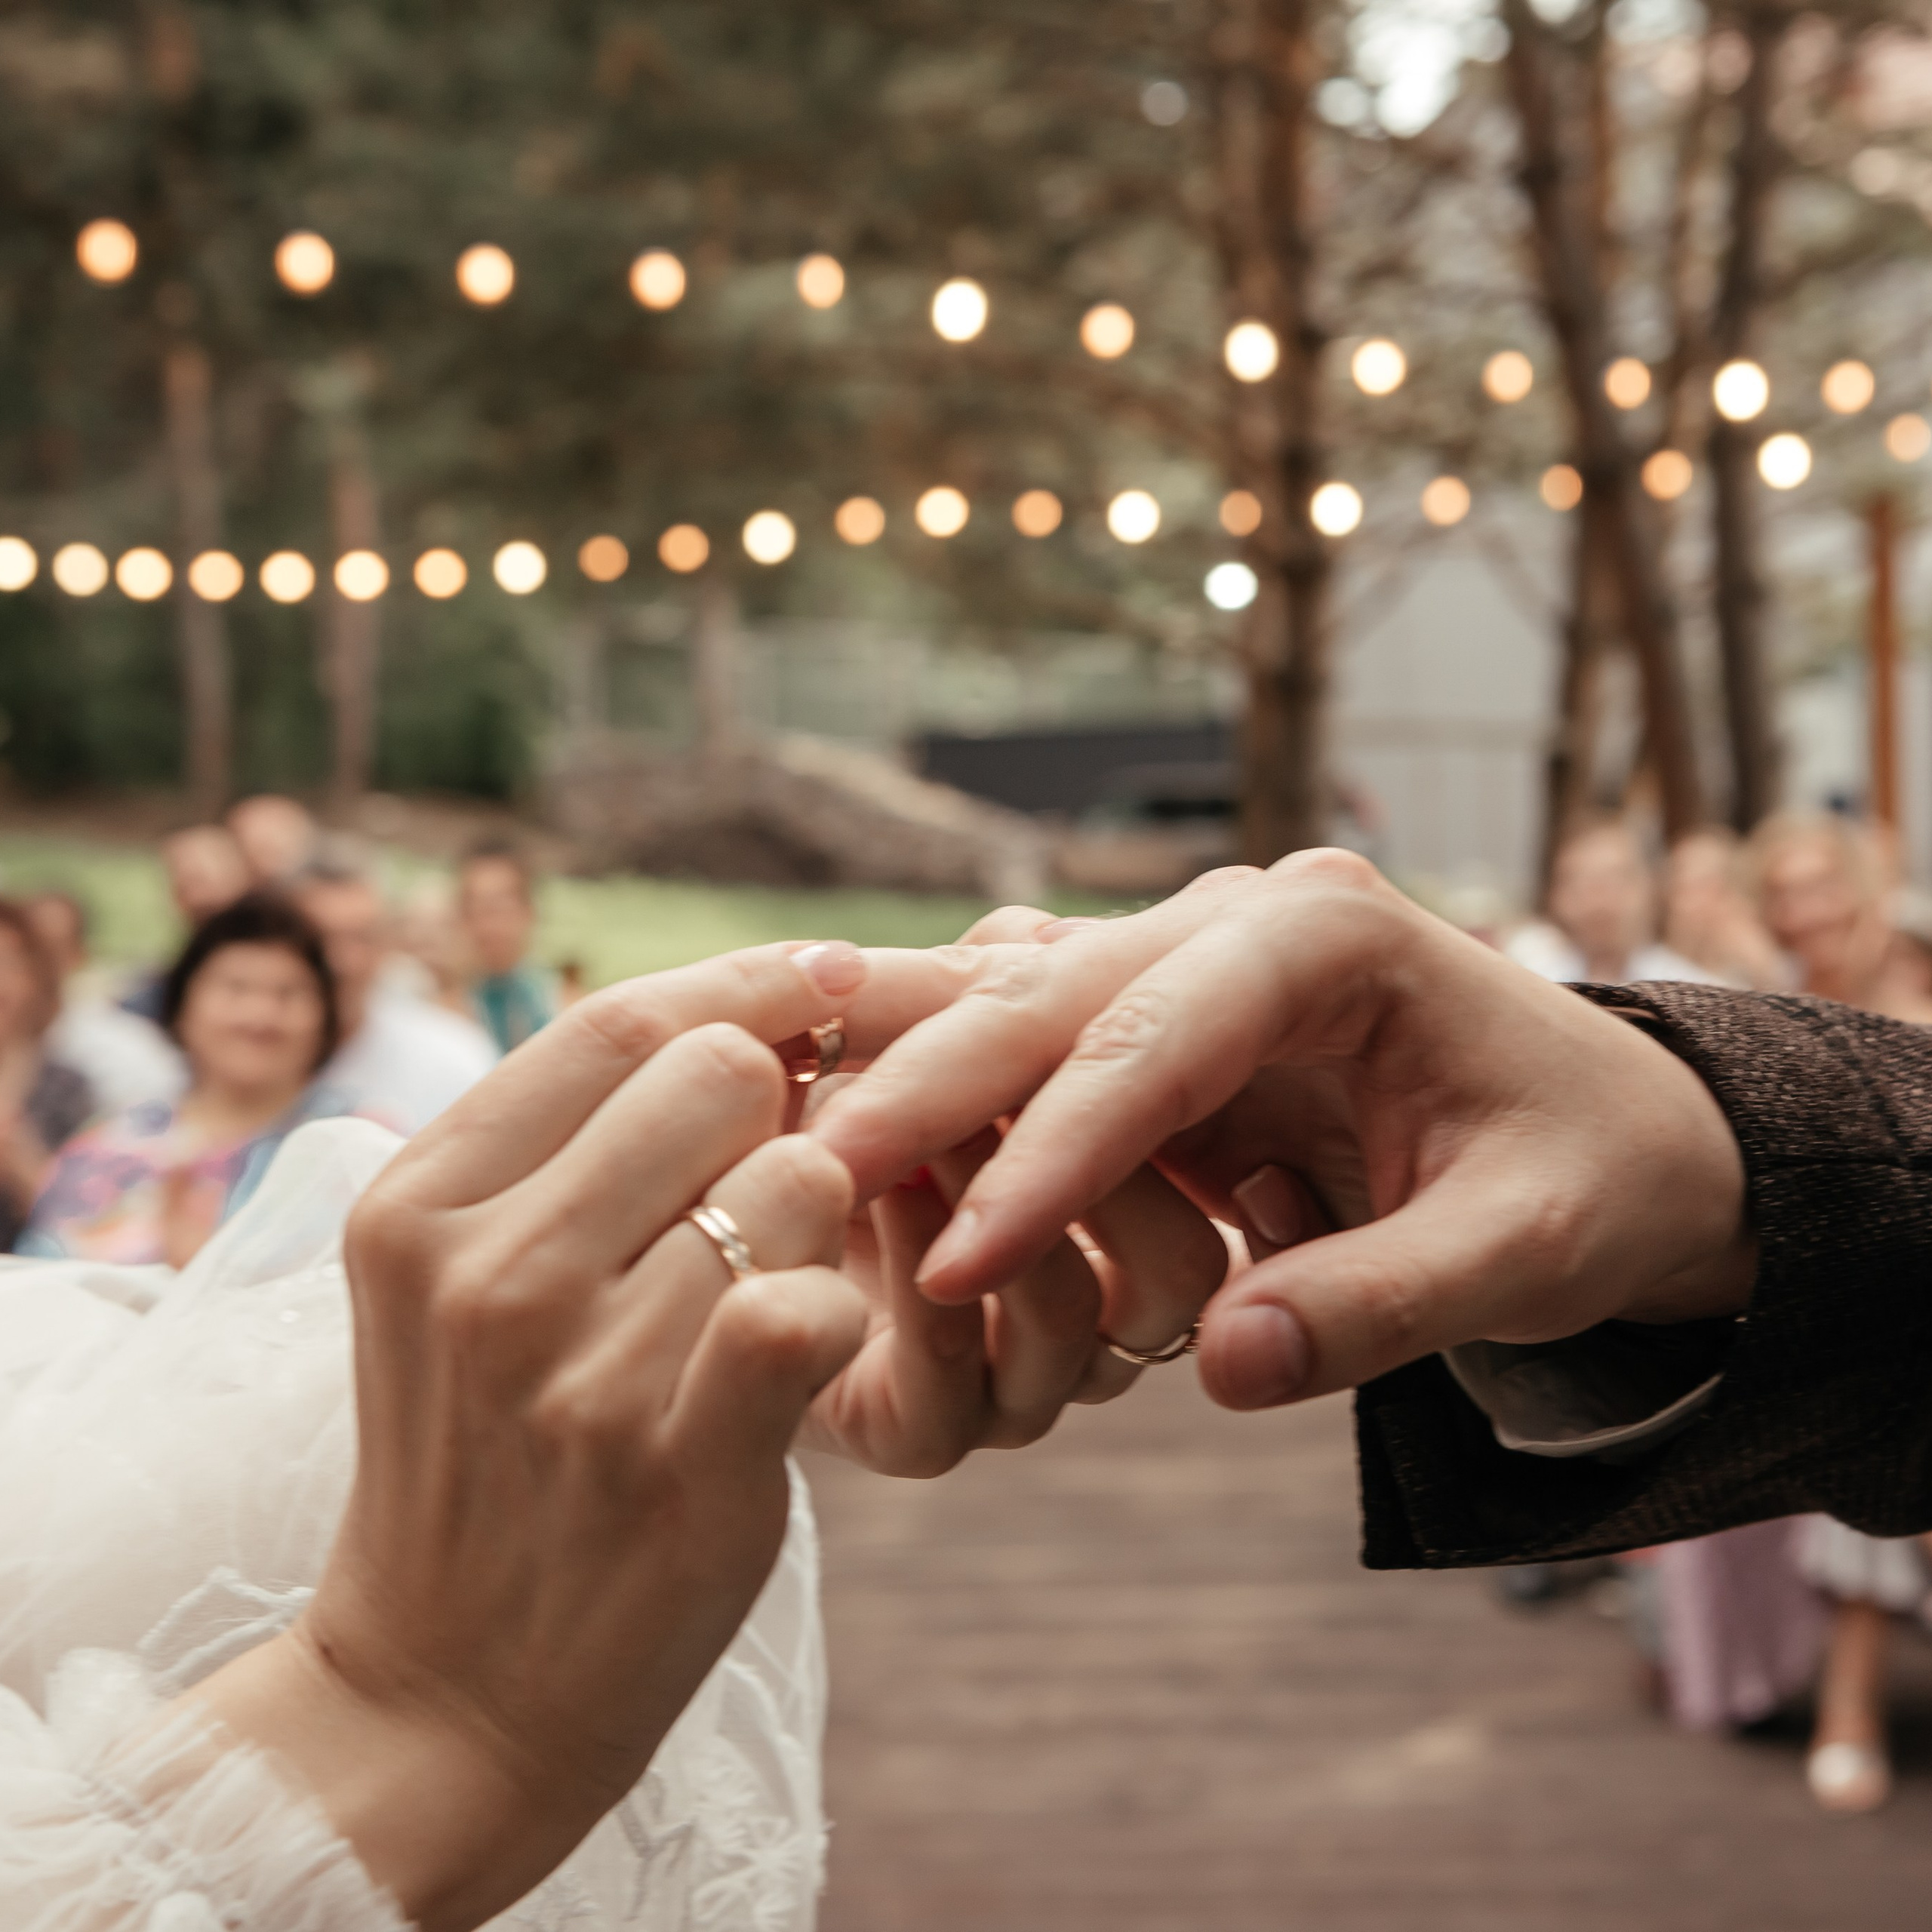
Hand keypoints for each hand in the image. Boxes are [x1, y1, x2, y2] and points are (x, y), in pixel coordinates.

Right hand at [186, 943, 885, 1931]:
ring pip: (796, 1181)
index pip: (617, 1019)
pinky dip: (840, 1312)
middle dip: (790, 1104)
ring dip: (823, 1221)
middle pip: (719, 1073)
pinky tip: (804, 1351)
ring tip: (779, 1283)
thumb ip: (565, 1146)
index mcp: (418, 1200)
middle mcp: (483, 1270)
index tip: (831, 978)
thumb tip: (745, 1013)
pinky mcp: (675, 1462)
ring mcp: (575, 1371)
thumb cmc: (480, 1456)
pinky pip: (809, 1306)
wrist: (444, 1690)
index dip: (748, 982)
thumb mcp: (453, 1280)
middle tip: (793, 1168)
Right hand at [810, 853, 1756, 1412]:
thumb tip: (1221, 1363)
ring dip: (908, 1070)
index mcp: (1332, 935)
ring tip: (783, 1127)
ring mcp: (1191, 959)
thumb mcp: (1524, 1253)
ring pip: (1014, 999)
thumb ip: (1379, 1306)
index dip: (1051, 1155)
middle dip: (932, 1089)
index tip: (958, 1263)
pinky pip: (1032, 1046)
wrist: (1621, 1134)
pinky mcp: (1161, 1019)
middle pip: (1051, 990)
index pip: (1158, 1038)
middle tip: (803, 1174)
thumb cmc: (1588, 1176)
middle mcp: (1241, 919)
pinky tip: (848, 1122)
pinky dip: (944, 1086)